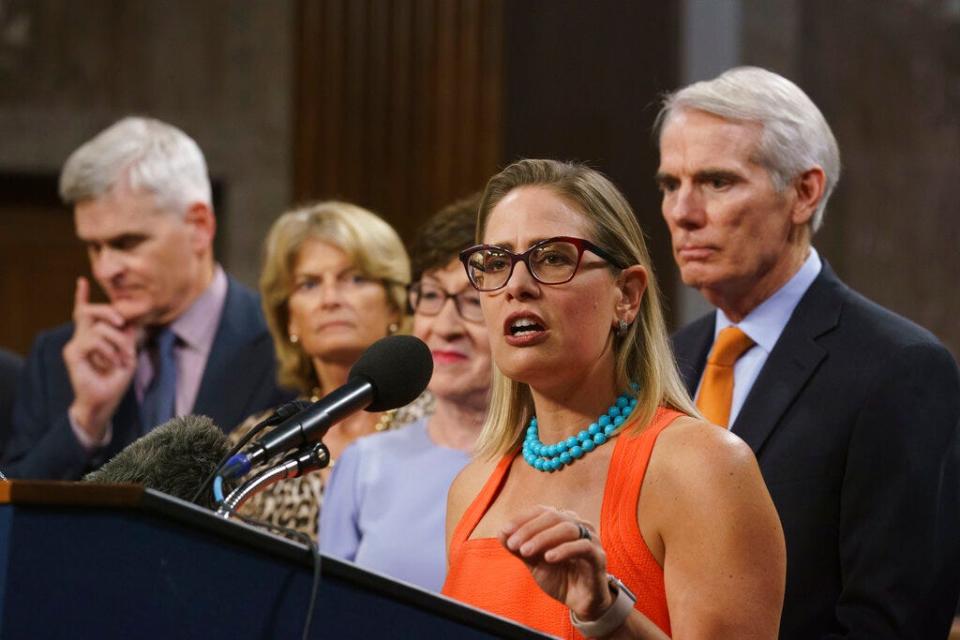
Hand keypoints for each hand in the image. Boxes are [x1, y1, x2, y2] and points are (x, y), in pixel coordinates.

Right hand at [63, 277, 137, 440]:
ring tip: (124, 357)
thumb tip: (131, 320)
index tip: (82, 280)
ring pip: (98, 327)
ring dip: (118, 341)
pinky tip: (114, 362)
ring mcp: (75, 345)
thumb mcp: (128, 354)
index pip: (84, 312)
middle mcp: (81, 338)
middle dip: (109, 312)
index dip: (81, 296)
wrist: (105, 402)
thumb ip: (128, 336)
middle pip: (89, 311)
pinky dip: (108, 350)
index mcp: (92, 336)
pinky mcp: (72, 353)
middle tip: (123, 323)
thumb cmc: (115, 379)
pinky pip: (93, 340)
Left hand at [499, 505, 614, 621]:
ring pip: (567, 528)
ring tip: (526, 551)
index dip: (522, 519)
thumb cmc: (559, 576)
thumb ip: (519, 548)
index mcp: (562, 522)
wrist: (579, 602)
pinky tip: (548, 558)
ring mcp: (590, 539)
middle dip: (529, 529)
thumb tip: (501, 532)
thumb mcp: (534, 562)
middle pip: (553, 516)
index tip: (505, 531)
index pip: (541, 511)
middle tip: (513, 544)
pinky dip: (564, 549)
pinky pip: (583, 547)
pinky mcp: (598, 556)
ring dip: (543, 538)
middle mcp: (578, 525)